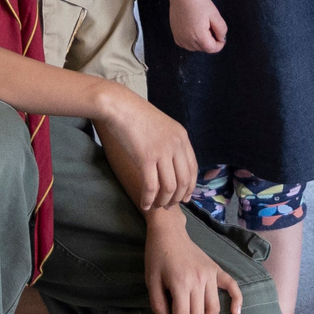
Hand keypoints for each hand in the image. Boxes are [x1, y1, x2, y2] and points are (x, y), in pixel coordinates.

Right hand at [95, 89, 198, 213]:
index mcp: (182, 137)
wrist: (120, 107)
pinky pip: (151, 186)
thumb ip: (170, 143)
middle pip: (184, 180)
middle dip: (178, 198)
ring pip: (170, 187)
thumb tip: (171, 163)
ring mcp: (162, 151)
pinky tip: (145, 204)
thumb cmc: (136, 116)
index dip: (190, 186)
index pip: (193, 168)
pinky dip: (149, 199)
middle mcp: (176, 145)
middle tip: (169, 206)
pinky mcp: (146, 158)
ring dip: (164, 201)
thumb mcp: (162, 126)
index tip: (185, 198)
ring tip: (157, 206)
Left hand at [144, 209, 243, 313]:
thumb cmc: (157, 256)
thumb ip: (158, 305)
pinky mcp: (217, 270)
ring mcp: (211, 275)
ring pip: (213, 309)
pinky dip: (236, 300)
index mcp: (181, 283)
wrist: (169, 232)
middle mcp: (199, 280)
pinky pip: (231, 286)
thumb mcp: (151, 281)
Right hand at [167, 0, 227, 52]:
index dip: (220, 43)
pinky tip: (193, 29)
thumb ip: (221, 30)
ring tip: (201, 26)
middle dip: (210, 41)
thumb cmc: (199, 2)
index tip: (220, 34)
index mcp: (199, 37)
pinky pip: (186, 44)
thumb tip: (221, 39)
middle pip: (204, 48)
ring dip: (201, 41)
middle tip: (210, 26)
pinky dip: (191, 40)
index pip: (212, 49)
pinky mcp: (175, 35)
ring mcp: (180, 38)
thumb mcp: (215, 15)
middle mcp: (188, 40)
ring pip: (195, 48)